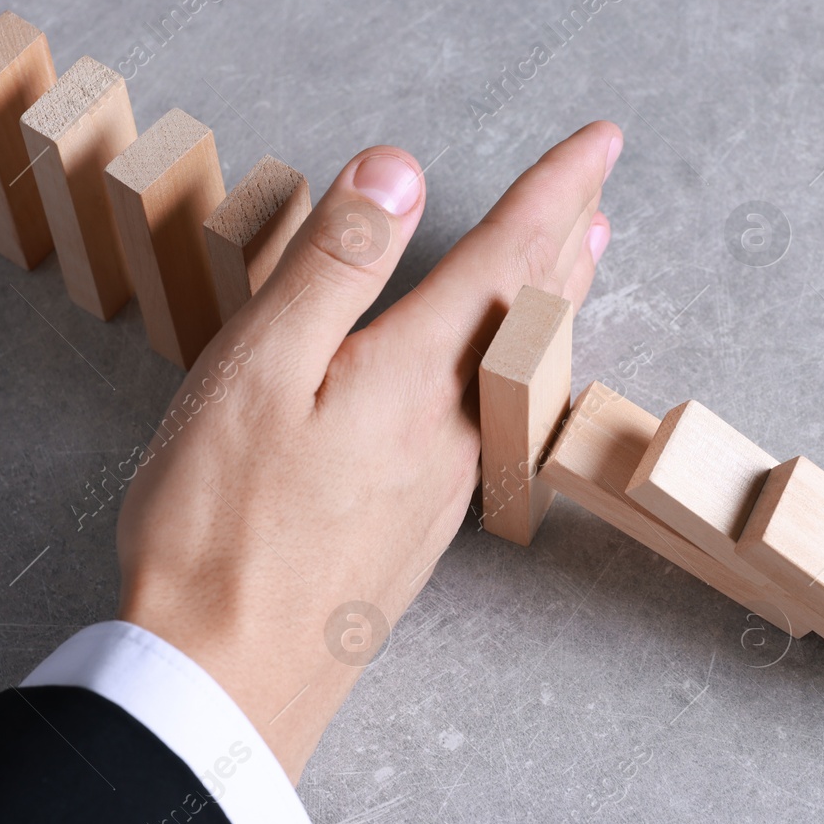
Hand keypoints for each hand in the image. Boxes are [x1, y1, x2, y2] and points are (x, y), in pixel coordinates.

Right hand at [116, 121, 621, 781]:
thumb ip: (334, 266)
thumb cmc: (221, 527)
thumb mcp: (258, 370)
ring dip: (554, 303)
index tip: (600, 141)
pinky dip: (518, 367)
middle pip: (531, 313)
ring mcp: (447, 483)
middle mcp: (453, 427)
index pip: (507, 257)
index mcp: (417, 374)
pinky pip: (497, 419)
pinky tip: (506, 378)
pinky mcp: (424, 526)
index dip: (555, 188)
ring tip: (577, 263)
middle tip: (602, 192)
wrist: (228, 682)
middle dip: (568, 239)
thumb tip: (399, 171)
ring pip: (521, 369)